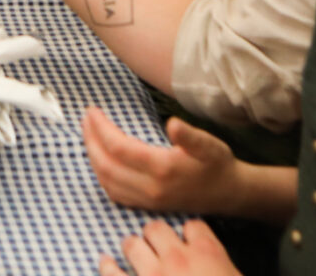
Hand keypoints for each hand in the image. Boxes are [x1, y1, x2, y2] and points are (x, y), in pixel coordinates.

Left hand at [85, 111, 239, 215]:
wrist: (230, 194)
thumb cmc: (218, 164)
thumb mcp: (210, 144)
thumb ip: (190, 135)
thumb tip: (172, 124)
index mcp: (162, 169)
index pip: (118, 147)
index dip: (100, 128)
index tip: (92, 110)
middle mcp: (151, 188)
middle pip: (106, 165)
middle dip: (90, 139)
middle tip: (86, 118)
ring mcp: (147, 200)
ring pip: (107, 181)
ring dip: (92, 157)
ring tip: (88, 133)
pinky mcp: (147, 205)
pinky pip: (114, 193)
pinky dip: (101, 175)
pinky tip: (99, 159)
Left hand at [101, 220, 237, 275]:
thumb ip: (223, 273)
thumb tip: (217, 272)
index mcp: (207, 254)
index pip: (193, 226)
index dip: (190, 234)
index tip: (188, 240)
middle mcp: (177, 258)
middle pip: (157, 228)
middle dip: (156, 236)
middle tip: (157, 245)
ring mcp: (152, 275)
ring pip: (132, 244)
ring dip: (133, 247)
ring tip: (133, 250)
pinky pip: (111, 271)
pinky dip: (107, 266)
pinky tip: (106, 262)